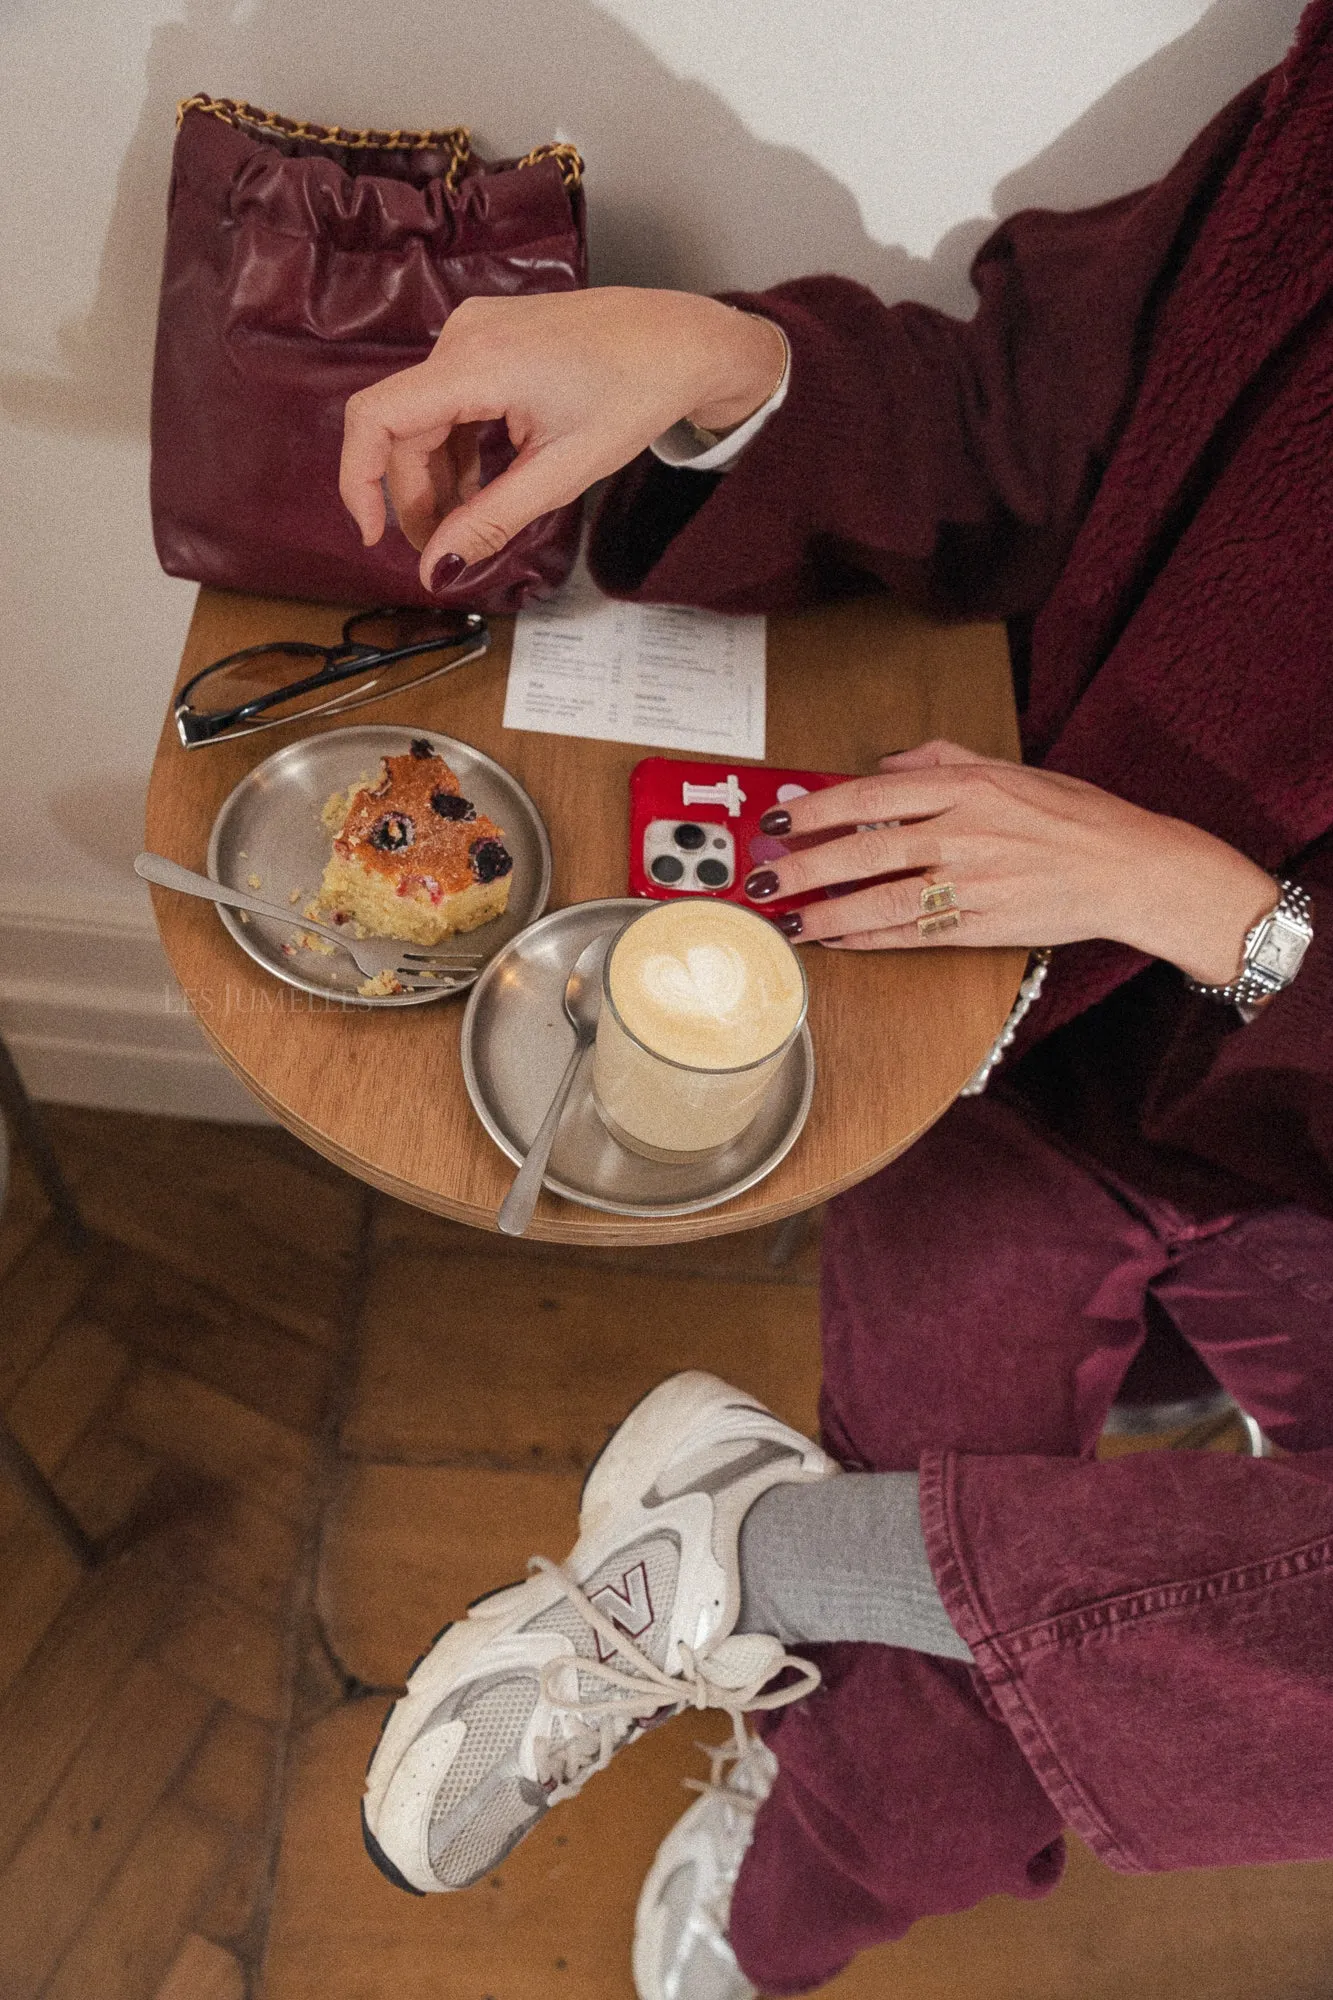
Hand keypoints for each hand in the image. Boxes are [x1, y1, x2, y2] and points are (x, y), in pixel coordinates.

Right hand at [338, 288, 785, 589]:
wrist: (683, 341)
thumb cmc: (635, 394)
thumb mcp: (561, 473)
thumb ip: (491, 521)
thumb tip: (438, 567)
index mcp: (477, 363)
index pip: (375, 418)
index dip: (359, 482)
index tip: (372, 535)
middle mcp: (464, 335)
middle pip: (402, 428)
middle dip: (413, 494)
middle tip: (441, 548)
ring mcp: (475, 329)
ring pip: (424, 417)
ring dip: (436, 475)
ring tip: (468, 521)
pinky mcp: (490, 336)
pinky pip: (449, 399)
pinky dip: (457, 448)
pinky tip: (483, 483)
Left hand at [750, 740, 1277, 983]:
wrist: (1131, 868)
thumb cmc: (1074, 816)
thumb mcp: (1009, 768)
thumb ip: (940, 761)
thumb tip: (883, 767)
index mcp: (967, 788)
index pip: (872, 797)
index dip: (818, 810)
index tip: (779, 820)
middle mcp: (965, 834)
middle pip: (866, 851)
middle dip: (805, 868)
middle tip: (762, 879)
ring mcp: (973, 883)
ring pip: (882, 900)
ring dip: (827, 913)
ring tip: (787, 919)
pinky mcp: (982, 925)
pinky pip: (913, 934)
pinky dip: (869, 939)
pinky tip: (835, 939)